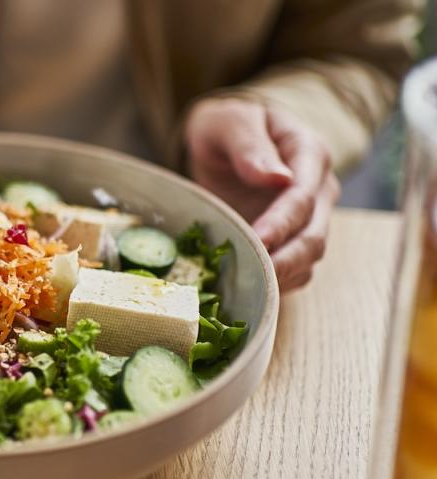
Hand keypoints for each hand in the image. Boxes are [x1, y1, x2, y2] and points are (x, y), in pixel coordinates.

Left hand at [184, 98, 340, 290]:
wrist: (227, 140)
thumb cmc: (228, 128)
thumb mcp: (230, 122)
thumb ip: (249, 144)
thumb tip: (278, 178)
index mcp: (308, 152)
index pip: (302, 196)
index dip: (281, 222)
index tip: (257, 240)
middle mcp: (319, 188)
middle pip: (313, 235)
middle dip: (285, 259)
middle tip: (254, 276)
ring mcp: (311, 217)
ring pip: (308, 258)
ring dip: (282, 276)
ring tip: (249, 287)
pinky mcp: (294, 240)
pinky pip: (296, 270)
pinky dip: (277, 284)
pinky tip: (250, 289)